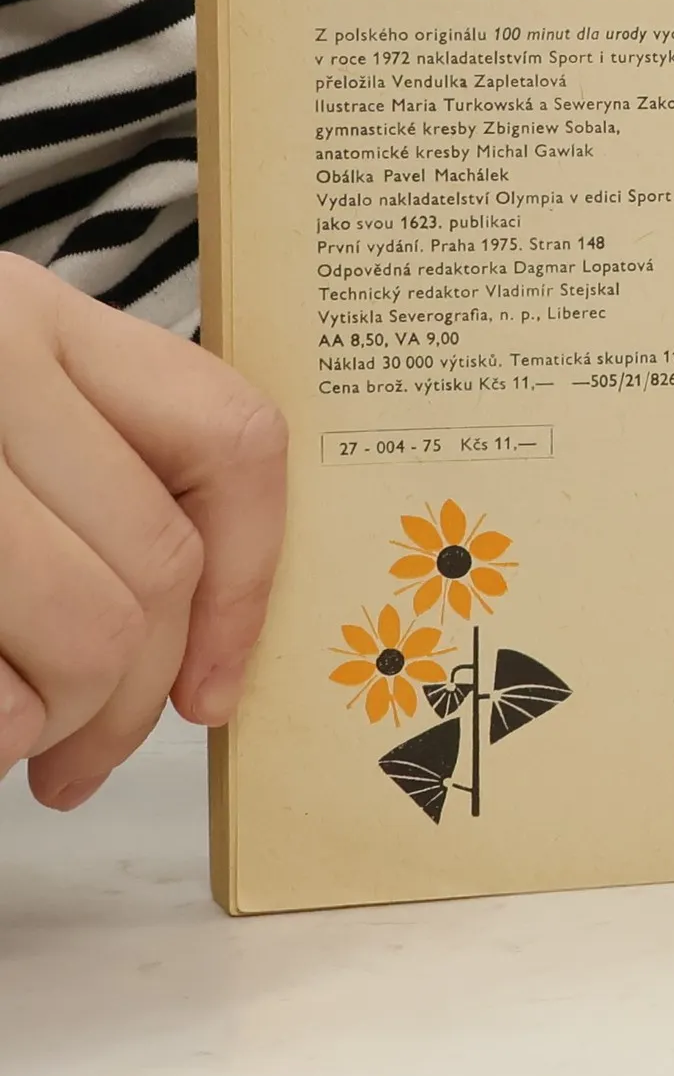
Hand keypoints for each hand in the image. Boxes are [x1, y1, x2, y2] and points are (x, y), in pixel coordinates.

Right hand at [0, 254, 286, 806]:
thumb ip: (77, 476)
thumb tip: (188, 664)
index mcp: (33, 315)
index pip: (229, 440)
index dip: (249, 581)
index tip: (212, 688)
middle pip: (153, 566)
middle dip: (132, 696)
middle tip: (84, 760)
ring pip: (83, 628)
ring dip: (54, 723)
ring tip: (11, 742)